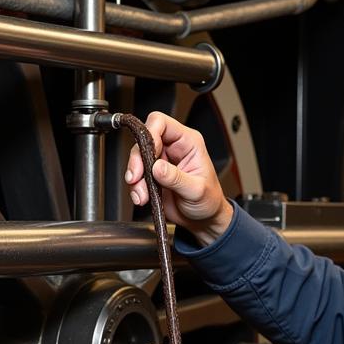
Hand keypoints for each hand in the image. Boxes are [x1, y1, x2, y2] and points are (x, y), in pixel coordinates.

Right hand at [124, 112, 233, 244]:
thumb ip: (176, 178)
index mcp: (188, 142)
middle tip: (136, 178)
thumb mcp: (197, 190)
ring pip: (137, 159)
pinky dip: (134, 188)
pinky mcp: (152, 176)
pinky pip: (136, 176)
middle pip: (144, 140)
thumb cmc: (208, 200)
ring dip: (135, 178)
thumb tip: (157, 167)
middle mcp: (173, 148)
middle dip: (137, 160)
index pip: (162, 123)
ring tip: (142, 195)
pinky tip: (141, 198)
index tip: (147, 155)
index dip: (149, 135)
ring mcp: (161, 161)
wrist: (203, 220)